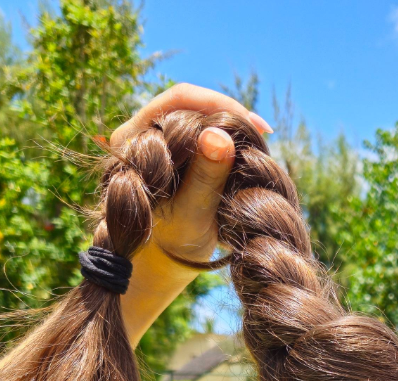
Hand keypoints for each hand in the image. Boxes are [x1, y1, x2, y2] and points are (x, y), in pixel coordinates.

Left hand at [112, 84, 272, 344]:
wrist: (158, 263)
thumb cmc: (172, 246)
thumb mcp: (192, 214)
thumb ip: (205, 177)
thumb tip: (219, 137)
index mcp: (134, 139)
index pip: (181, 100)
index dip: (220, 106)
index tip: (255, 127)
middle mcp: (141, 131)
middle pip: (191, 104)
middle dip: (230, 115)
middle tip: (263, 134)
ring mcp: (156, 140)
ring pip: (197, 117)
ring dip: (230, 128)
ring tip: (258, 145)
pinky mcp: (171, 152)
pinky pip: (200, 133)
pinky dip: (225, 141)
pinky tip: (246, 153)